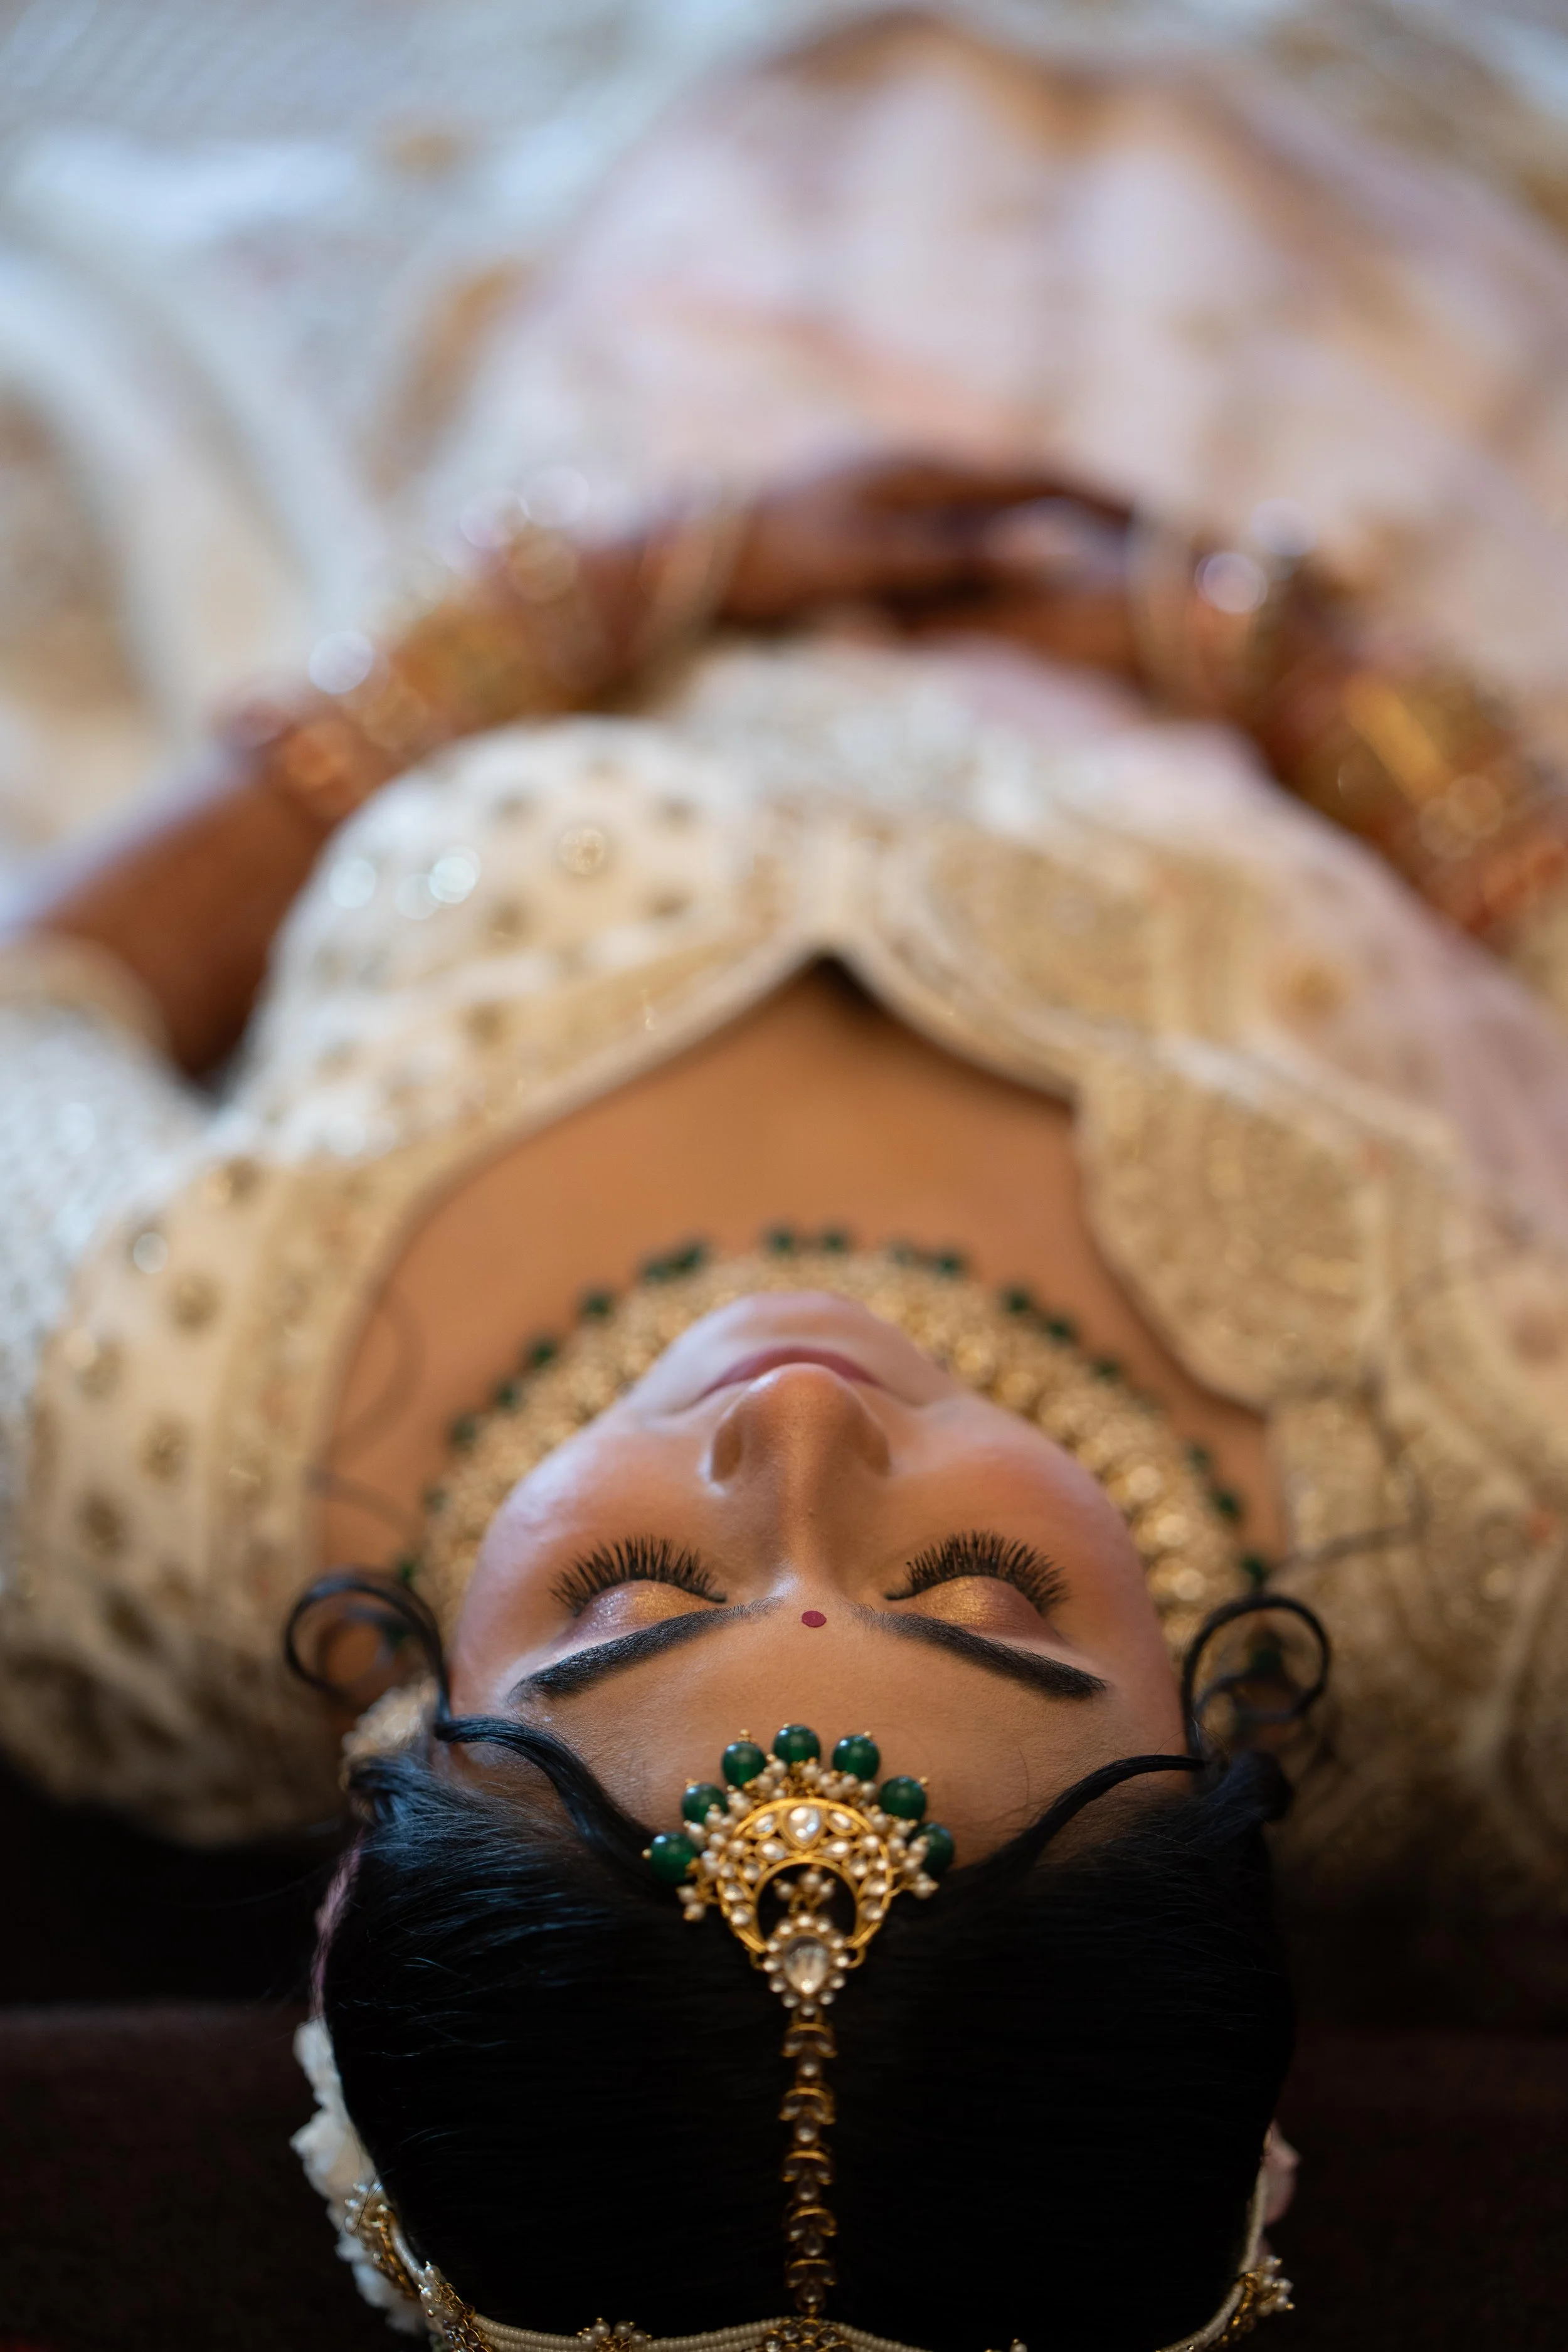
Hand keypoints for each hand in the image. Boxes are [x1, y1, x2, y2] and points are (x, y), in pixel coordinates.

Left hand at [723, 454, 1129, 625]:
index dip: (1096, 497)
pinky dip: (980, 549)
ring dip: (1030, 524)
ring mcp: (884, 491)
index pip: (1032, 478)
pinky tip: (994, 576)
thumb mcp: (876, 559)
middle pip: (1012, 487)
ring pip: (977, 508)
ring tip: (1087, 550)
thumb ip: (963, 550)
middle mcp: (909, 472)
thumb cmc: (781, 558)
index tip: (1154, 520)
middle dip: (1076, 504)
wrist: (695, 554)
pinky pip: (939, 531)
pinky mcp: (862, 522)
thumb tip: (1048, 538)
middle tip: (1143, 529)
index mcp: (921, 473)